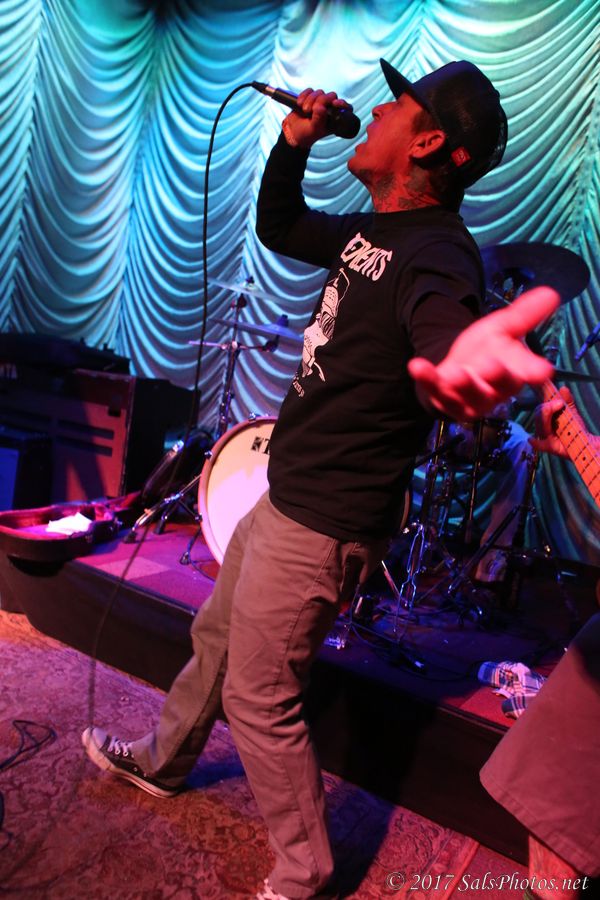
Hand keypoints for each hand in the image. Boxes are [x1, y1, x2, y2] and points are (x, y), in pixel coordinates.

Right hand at [282, 89, 352, 148]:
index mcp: (335, 118)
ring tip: (305, 111)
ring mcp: (320, 102)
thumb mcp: (315, 129)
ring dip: (310, 100)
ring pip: (320, 92)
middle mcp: (329, 109)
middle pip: (331, 96)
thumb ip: (319, 118)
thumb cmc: (306, 134)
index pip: (345, 108)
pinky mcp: (310, 98)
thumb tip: (321, 107)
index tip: (335, 104)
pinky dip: (304, 96)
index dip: (342, 104)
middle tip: (311, 110)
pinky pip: (310, 90)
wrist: (293, 132)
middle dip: (321, 101)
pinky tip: (300, 104)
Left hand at [408, 286, 559, 419]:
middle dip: (496, 377)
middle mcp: (494, 390)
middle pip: (498, 386)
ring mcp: (469, 399)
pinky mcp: (444, 399)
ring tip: (456, 373)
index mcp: (515, 373)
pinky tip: (417, 365)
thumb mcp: (503, 328)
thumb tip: (551, 293)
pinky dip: (426, 378)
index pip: (527, 373)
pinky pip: (435, 390)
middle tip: (493, 365)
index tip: (543, 371)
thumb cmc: (486, 352)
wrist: (456, 370)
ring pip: (468, 395)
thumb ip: (524, 315)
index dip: (534, 371)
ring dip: (462, 385)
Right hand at [530, 386, 577, 456]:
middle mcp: (543, 428)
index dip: (542, 399)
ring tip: (560, 406)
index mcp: (546, 419)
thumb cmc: (575, 428)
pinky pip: (540, 445)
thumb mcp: (572, 412)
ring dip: (548, 414)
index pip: (540, 408)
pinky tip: (531, 440)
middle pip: (538, 415)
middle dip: (548, 407)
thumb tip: (563, 388)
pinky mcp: (549, 447)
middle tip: (560, 403)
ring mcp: (545, 438)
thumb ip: (568, 401)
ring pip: (540, 426)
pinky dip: (536, 443)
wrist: (584, 442)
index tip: (546, 389)